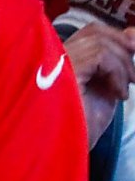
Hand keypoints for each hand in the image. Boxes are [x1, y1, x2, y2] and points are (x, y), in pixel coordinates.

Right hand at [62, 24, 134, 146]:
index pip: (91, 31)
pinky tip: (117, 95)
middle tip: (132, 79)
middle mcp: (53, 55)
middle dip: (124, 50)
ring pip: (101, 43)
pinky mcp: (64, 70)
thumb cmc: (82, 123)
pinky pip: (101, 56)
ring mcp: (56, 61)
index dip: (117, 37)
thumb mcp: (106, 86)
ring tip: (122, 92)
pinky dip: (117, 73)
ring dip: (123, 67)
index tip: (133, 55)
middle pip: (97, 32)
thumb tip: (132, 33)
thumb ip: (116, 62)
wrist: (67, 149)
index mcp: (60, 58)